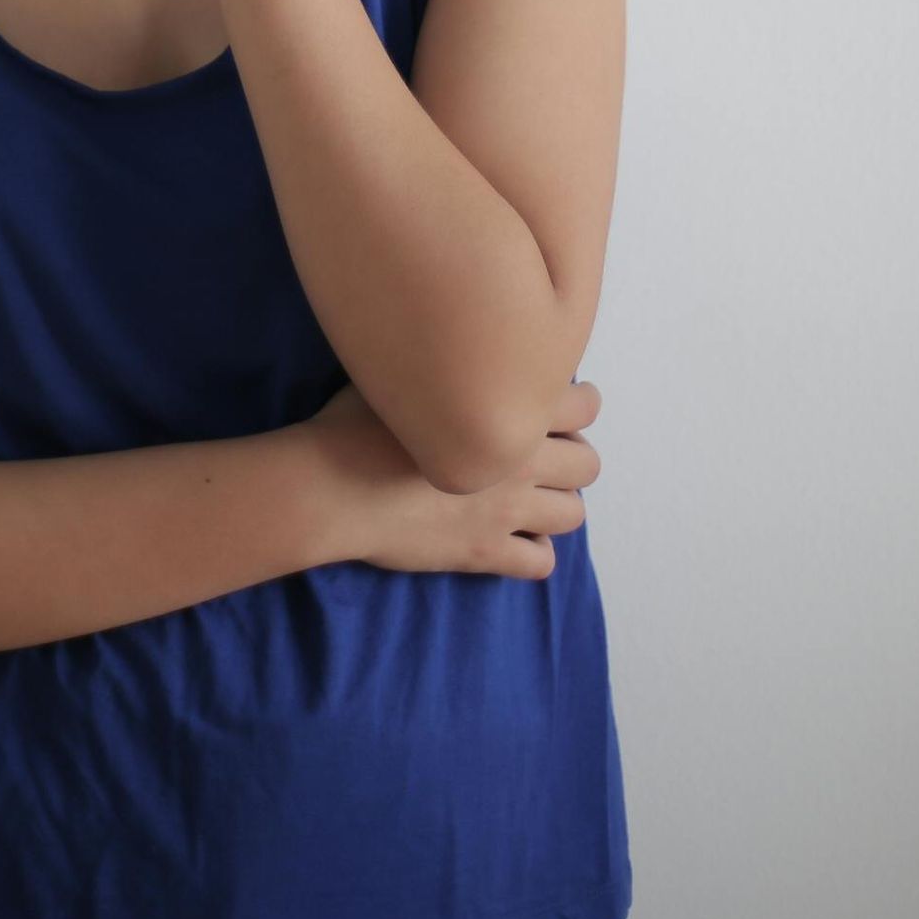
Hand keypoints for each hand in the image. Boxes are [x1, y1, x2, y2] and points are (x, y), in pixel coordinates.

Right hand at [304, 374, 601, 579]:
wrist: (330, 485)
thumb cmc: (355, 421)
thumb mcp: (406, 374)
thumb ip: (451, 368)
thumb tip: (459, 354)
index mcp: (505, 408)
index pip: (583, 404)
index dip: (579, 405)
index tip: (559, 408)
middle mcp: (520, 459)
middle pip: (588, 464)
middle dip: (573, 459)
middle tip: (542, 459)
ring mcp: (506, 510)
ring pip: (573, 515)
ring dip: (558, 507)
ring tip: (530, 501)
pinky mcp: (485, 552)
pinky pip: (540, 563)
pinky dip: (534, 553)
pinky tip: (510, 540)